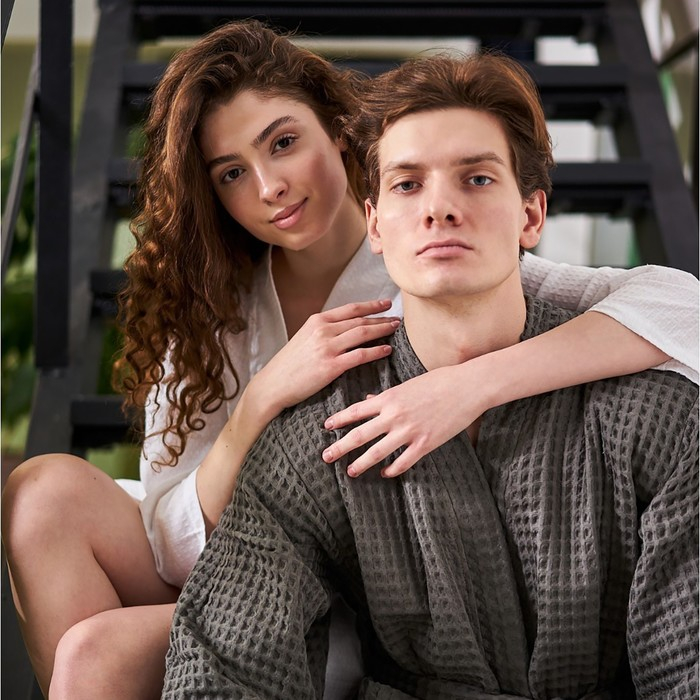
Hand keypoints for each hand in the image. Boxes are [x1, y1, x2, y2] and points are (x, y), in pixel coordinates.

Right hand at [257, 299, 399, 413]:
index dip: (371, 305)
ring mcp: (327, 348)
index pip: (350, 309)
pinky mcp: (331, 366)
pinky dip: (376, 351)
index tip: (386, 303)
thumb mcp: (303, 338)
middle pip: (360, 320)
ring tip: (395, 330)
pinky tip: (387, 350)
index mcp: (316, 321)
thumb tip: (343, 328)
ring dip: (382, 331)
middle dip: (382, 318)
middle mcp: (323, 330)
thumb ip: (323, 331)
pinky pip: (360, 355)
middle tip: (397, 319)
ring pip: (362, 334)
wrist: (273, 384)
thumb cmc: (289, 365)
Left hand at [322, 364, 486, 476]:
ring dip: (362, 463)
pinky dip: (393, 469)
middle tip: (326, 456)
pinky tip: (386, 474)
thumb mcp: (409, 384)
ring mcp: (410, 431)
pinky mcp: (426, 443)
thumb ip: (388, 395)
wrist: (467, 387)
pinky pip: (404, 461)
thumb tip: (370, 400)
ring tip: (350, 472)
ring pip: (378, 452)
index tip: (327, 426)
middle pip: (360, 434)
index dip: (340, 420)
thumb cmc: (439, 381)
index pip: (356, 410)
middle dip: (341, 447)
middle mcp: (395, 415)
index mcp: (389, 398)